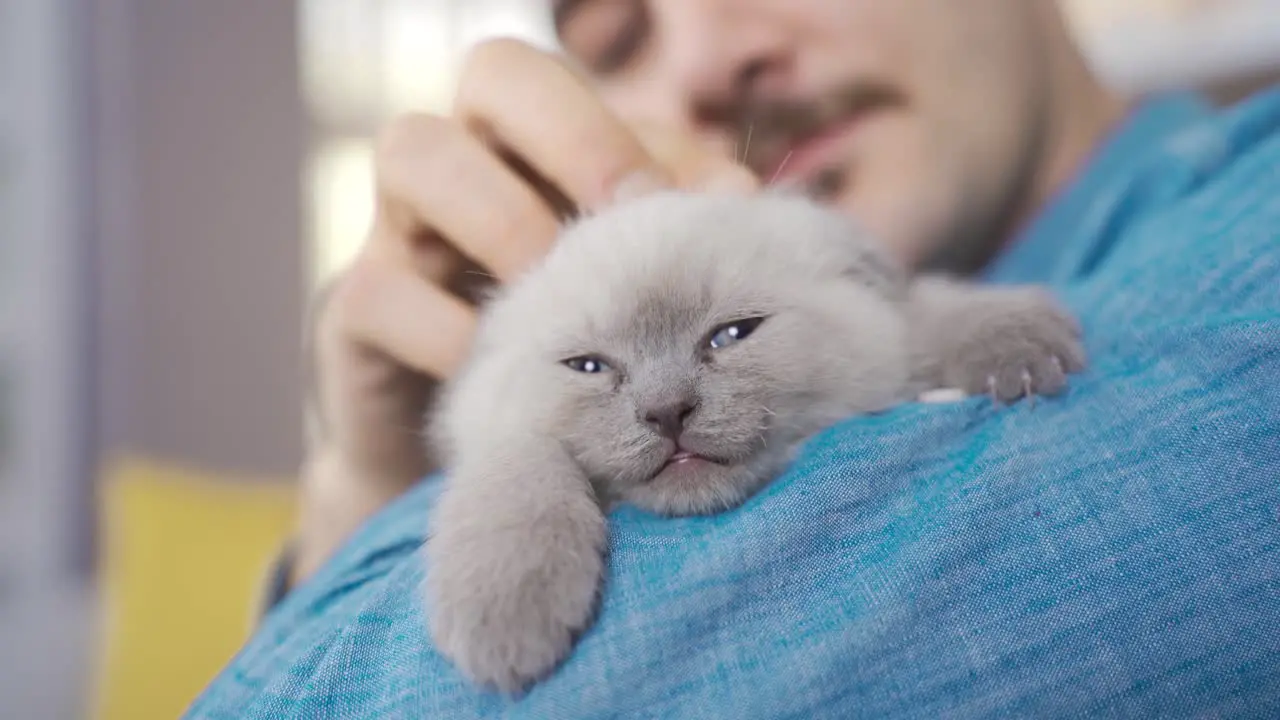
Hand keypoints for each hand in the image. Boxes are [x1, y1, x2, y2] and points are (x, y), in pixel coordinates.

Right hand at [292, 38, 756, 583]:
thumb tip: (740, 201)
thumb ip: (672, 234)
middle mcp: (464, 160)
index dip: (616, 132)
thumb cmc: (568, 349)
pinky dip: (451, 334)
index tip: (672, 217)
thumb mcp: (625, 284)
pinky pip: (379, 293)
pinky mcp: (354, 314)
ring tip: (559, 297)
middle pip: (492, 70)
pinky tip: (509, 373)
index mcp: (531, 143)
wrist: (484, 453)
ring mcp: (396, 231)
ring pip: (412, 149)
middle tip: (619, 223)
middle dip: (571, 136)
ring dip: (504, 218)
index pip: (566, 79)